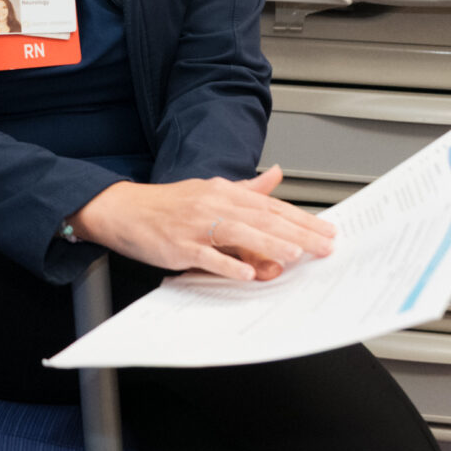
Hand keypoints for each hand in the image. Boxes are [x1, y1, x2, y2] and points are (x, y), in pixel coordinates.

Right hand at [69, 165, 334, 280]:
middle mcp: (212, 204)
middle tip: (323, 245)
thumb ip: (247, 188)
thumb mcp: (211, 190)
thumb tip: (277, 176)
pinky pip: (207, 256)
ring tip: (294, 255)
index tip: (326, 230)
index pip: (270, 206)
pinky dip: (227, 264)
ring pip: (238, 234)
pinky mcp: (178, 245)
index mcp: (223, 192)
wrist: (123, 209)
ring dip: (267, 244)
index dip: (301, 218)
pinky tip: (247, 273)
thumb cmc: (168, 205)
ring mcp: (195, 225)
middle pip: (261, 218)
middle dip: (296, 232)